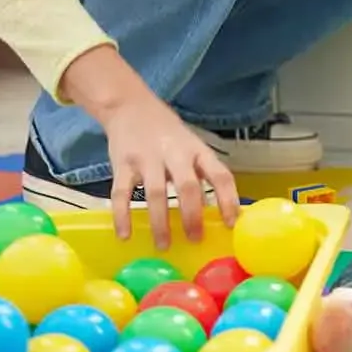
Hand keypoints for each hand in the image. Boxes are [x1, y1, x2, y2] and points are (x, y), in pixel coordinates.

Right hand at [62, 47, 238, 248]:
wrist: (129, 106)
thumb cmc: (167, 133)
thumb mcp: (192, 146)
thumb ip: (202, 172)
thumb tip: (220, 211)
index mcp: (197, 150)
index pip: (220, 175)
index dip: (228, 200)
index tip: (230, 224)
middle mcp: (175, 153)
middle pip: (188, 186)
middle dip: (193, 215)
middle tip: (195, 239)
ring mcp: (147, 158)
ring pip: (156, 193)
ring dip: (160, 222)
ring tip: (163, 245)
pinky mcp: (122, 163)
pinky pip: (121, 193)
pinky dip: (122, 216)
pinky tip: (125, 235)